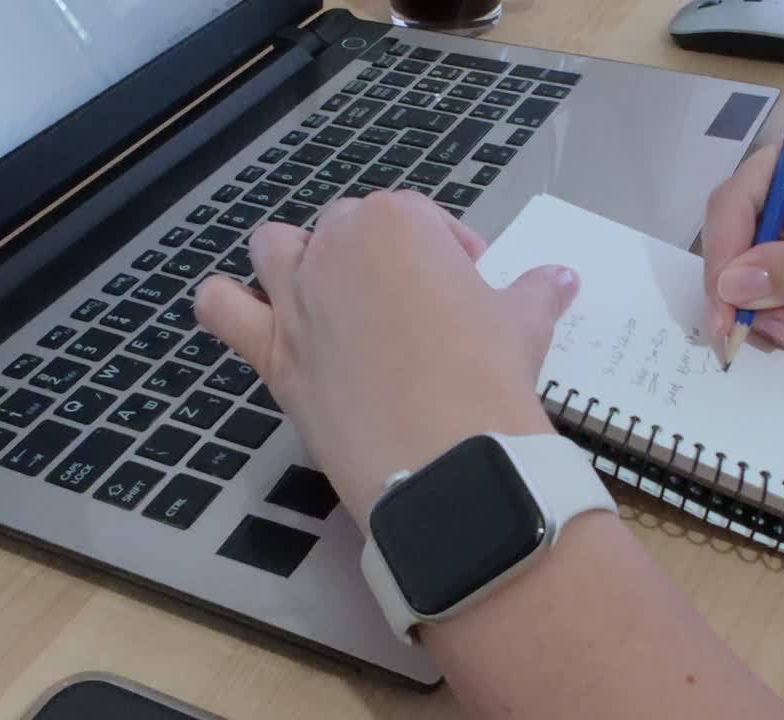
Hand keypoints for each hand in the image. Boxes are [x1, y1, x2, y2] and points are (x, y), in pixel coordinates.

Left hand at [194, 191, 578, 528]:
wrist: (447, 455)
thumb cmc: (489, 373)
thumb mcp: (524, 323)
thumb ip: (537, 292)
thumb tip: (561, 277)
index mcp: (396, 222)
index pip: (420, 218)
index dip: (450, 252)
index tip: (472, 288)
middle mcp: (335, 248)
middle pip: (348, 231)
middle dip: (383, 260)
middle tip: (421, 310)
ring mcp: (295, 299)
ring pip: (276, 248)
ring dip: (298, 262)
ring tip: (335, 301)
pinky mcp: (271, 353)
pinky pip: (222, 308)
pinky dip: (228, 304)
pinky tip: (253, 314)